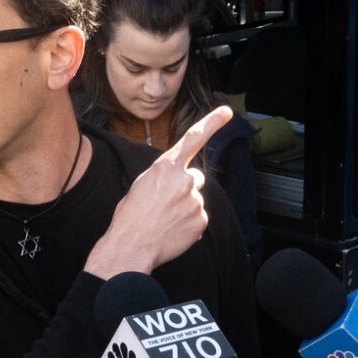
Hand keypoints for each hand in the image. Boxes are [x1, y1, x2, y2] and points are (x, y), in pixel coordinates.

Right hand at [86, 104, 231, 277]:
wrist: (130, 246)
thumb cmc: (130, 216)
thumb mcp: (141, 184)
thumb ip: (164, 176)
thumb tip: (179, 179)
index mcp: (166, 166)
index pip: (193, 138)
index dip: (212, 123)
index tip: (227, 112)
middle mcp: (184, 179)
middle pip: (195, 177)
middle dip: (184, 187)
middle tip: (164, 203)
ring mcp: (195, 200)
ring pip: (195, 199)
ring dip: (185, 207)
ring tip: (164, 219)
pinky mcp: (201, 220)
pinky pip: (198, 218)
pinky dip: (188, 225)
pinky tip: (172, 230)